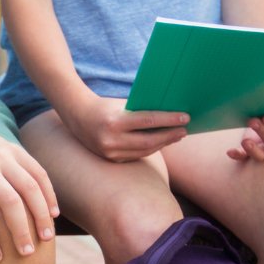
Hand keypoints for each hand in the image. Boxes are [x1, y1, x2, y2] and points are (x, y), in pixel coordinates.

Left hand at [0, 125, 58, 261]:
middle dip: (19, 230)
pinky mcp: (17, 150)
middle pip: (8, 202)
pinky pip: (39, 174)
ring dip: (40, 215)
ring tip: (46, 239)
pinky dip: (48, 196)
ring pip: (28, 188)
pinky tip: (53, 216)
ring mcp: (1, 156)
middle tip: (27, 254)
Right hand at [64, 94, 188, 161]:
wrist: (78, 117)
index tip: (185, 118)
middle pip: (148, 141)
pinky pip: (136, 156)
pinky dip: (150, 149)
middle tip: (185, 130)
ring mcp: (110, 152)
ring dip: (162, 143)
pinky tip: (161, 142)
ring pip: (144, 151)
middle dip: (169, 135)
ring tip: (176, 135)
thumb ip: (142, 110)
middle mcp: (111, 140)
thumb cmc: (104, 106)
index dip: (169, 120)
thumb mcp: (122, 104)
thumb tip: (170, 114)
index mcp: (114, 122)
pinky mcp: (111, 159)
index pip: (148, 121)